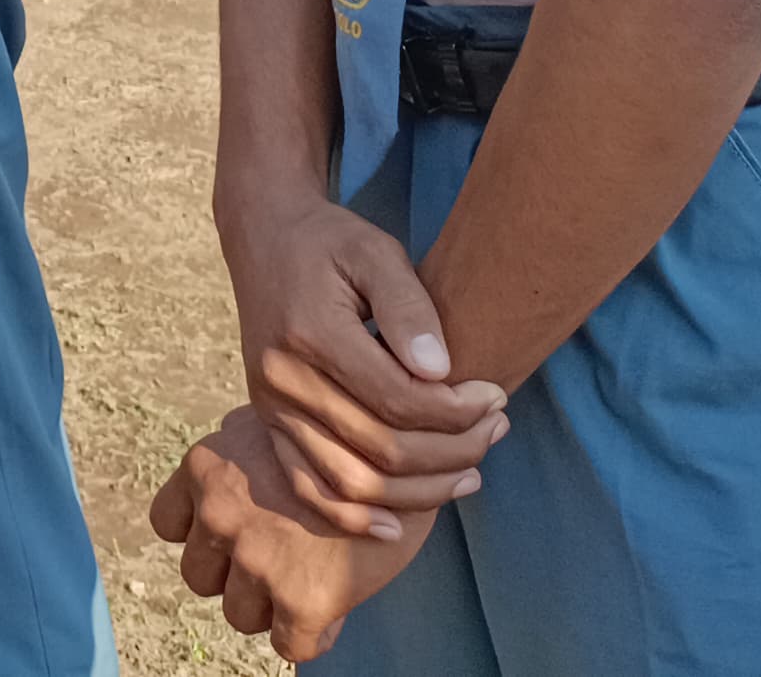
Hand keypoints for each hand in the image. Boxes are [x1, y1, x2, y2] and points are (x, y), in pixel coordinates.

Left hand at [150, 404, 430, 661]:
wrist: (411, 443)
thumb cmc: (347, 432)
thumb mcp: (277, 424)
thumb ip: (244, 454)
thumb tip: (232, 474)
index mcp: (205, 466)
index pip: (168, 525)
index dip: (201, 535)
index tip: (232, 535)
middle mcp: (220, 511)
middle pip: (199, 575)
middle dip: (233, 573)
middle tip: (277, 558)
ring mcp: (257, 558)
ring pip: (238, 613)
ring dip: (268, 605)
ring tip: (306, 580)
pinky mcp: (302, 598)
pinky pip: (289, 644)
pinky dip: (307, 635)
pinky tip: (333, 611)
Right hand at [220, 194, 508, 529]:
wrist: (263, 235)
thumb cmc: (329, 240)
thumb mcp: (374, 250)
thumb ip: (408, 307)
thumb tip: (440, 371)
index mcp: (311, 333)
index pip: (398, 399)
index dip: (458, 410)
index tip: (496, 395)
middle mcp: (283, 379)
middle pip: (382, 448)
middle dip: (454, 449)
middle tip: (497, 428)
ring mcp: (270, 406)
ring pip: (352, 480)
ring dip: (420, 490)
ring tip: (471, 473)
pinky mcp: (267, 421)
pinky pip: (309, 487)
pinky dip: (354, 517)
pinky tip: (398, 525)